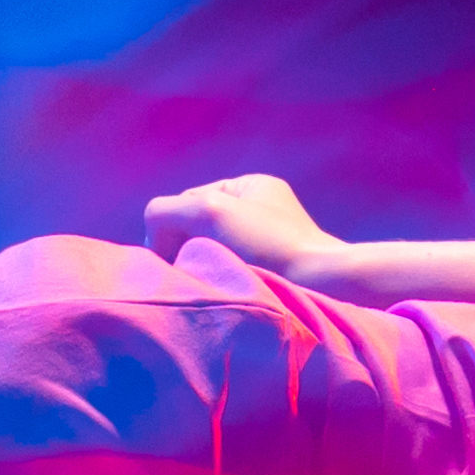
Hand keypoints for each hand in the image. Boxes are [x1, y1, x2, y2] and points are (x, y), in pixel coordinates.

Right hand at [143, 173, 359, 288]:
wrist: (321, 285)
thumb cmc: (269, 243)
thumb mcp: (209, 210)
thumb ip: (167, 210)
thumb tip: (154, 237)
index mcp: (251, 185)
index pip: (189, 199)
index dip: (174, 224)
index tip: (176, 252)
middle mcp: (261, 209)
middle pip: (200, 225)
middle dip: (189, 245)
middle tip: (192, 268)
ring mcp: (268, 241)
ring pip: (213, 250)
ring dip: (204, 265)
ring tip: (212, 280)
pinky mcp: (273, 271)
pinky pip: (231, 270)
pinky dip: (221, 279)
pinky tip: (226, 289)